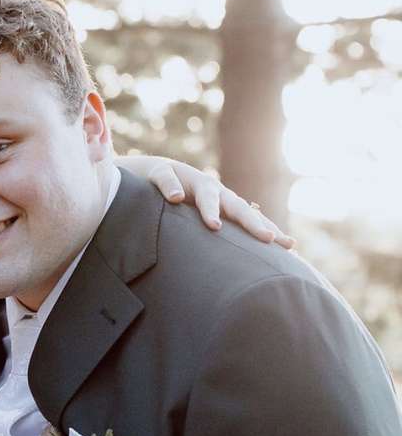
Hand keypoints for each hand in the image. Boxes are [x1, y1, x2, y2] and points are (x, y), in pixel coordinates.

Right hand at [118, 154, 295, 248]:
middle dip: (252, 223)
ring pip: (205, 194)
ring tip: (214, 226)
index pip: (249, 217)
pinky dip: (171, 187)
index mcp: (222, 203)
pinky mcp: (162, 174)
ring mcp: (189, 180)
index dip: (267, 229)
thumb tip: (238, 262)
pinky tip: (174, 198)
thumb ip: (215, 232)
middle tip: (268, 239)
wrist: (146, 173)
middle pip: (236, 206)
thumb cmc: (175, 203)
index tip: (289, 246)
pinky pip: (167, 179)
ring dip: (210, 209)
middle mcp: (212, 191)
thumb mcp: (195, 217)